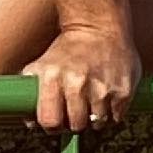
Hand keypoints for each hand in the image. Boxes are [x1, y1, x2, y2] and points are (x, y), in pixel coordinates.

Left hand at [28, 18, 142, 131]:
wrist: (99, 26)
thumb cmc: (66, 50)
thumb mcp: (42, 65)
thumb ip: (31, 93)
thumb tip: (30, 123)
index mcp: (53, 78)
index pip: (50, 121)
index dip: (52, 125)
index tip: (57, 120)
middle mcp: (77, 84)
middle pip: (76, 125)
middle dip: (75, 122)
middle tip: (77, 110)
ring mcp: (102, 88)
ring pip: (97, 124)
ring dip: (95, 118)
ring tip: (93, 99)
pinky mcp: (123, 91)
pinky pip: (116, 118)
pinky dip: (112, 112)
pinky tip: (107, 95)